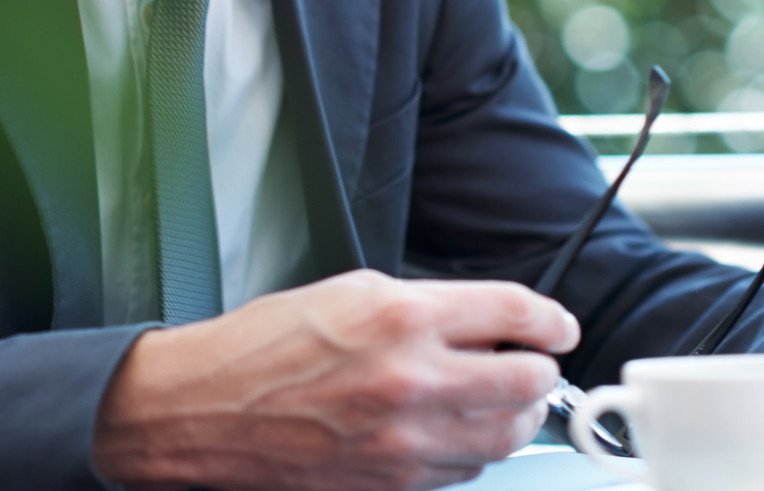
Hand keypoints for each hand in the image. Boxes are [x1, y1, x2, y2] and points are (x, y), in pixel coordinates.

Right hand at [92, 269, 580, 490]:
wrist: (206, 411)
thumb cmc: (264, 347)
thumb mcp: (351, 292)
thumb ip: (426, 305)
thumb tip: (484, 320)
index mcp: (402, 317)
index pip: (515, 313)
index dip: (551, 319)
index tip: (557, 325)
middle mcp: (413, 380)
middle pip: (529, 381)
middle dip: (540, 368)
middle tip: (533, 359)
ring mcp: (406, 440)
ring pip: (506, 434)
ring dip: (516, 413)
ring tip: (501, 395)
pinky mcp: (394, 483)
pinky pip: (465, 468)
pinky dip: (474, 446)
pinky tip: (454, 426)